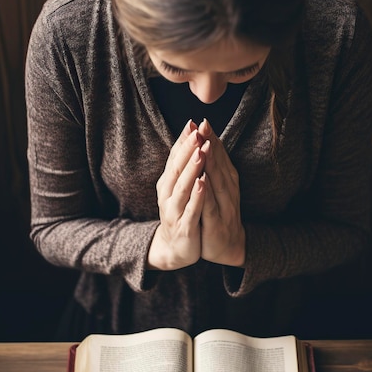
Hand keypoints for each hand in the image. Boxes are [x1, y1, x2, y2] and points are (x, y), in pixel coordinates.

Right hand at [148, 120, 205, 269]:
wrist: (175, 248)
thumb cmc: (180, 213)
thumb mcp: (179, 188)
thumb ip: (183, 167)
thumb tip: (190, 137)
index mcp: (168, 184)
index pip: (174, 158)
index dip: (183, 141)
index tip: (192, 122)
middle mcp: (168, 195)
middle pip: (177, 169)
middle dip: (187, 150)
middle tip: (197, 132)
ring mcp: (175, 212)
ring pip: (183, 187)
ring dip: (192, 169)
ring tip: (201, 152)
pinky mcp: (185, 227)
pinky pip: (191, 210)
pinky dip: (197, 196)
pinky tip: (203, 183)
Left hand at [198, 119, 245, 266]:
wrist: (229, 247)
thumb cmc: (221, 213)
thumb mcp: (218, 188)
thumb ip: (214, 167)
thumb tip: (207, 140)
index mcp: (227, 180)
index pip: (219, 155)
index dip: (211, 138)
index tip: (202, 121)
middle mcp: (228, 190)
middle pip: (218, 164)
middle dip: (210, 144)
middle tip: (203, 125)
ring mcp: (224, 206)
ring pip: (216, 182)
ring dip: (210, 163)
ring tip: (203, 145)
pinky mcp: (217, 223)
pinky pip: (210, 206)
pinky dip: (206, 193)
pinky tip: (201, 181)